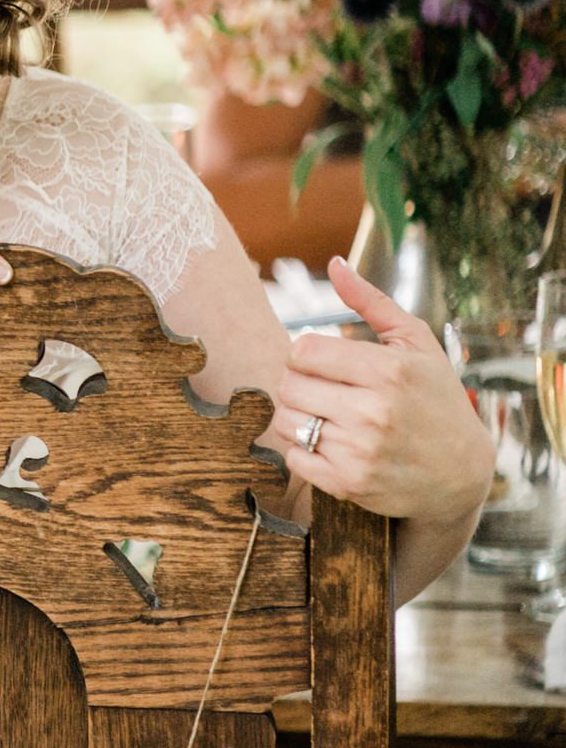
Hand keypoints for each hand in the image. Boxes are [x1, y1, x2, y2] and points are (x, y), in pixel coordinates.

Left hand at [272, 257, 492, 521]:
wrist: (460, 473)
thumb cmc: (435, 399)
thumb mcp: (416, 344)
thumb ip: (371, 302)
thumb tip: (334, 264)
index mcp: (389, 371)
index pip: (302, 350)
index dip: (306, 354)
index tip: (324, 363)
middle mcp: (374, 410)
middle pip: (288, 384)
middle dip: (299, 383)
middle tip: (324, 390)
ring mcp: (360, 450)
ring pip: (285, 420)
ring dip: (298, 415)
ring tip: (327, 415)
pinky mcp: (347, 483)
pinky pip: (292, 457)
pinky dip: (303, 449)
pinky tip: (330, 443)